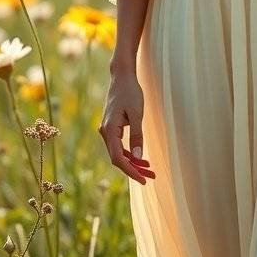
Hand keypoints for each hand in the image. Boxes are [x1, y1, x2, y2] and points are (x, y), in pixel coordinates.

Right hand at [98, 70, 155, 184]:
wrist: (122, 77)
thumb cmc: (130, 92)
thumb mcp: (136, 114)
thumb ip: (137, 136)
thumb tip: (137, 158)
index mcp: (109, 130)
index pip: (118, 158)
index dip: (130, 171)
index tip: (143, 180)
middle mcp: (105, 132)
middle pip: (118, 158)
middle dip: (134, 169)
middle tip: (151, 177)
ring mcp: (108, 130)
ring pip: (119, 153)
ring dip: (133, 162)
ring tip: (150, 170)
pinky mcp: (112, 128)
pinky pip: (120, 146)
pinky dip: (130, 153)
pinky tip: (141, 158)